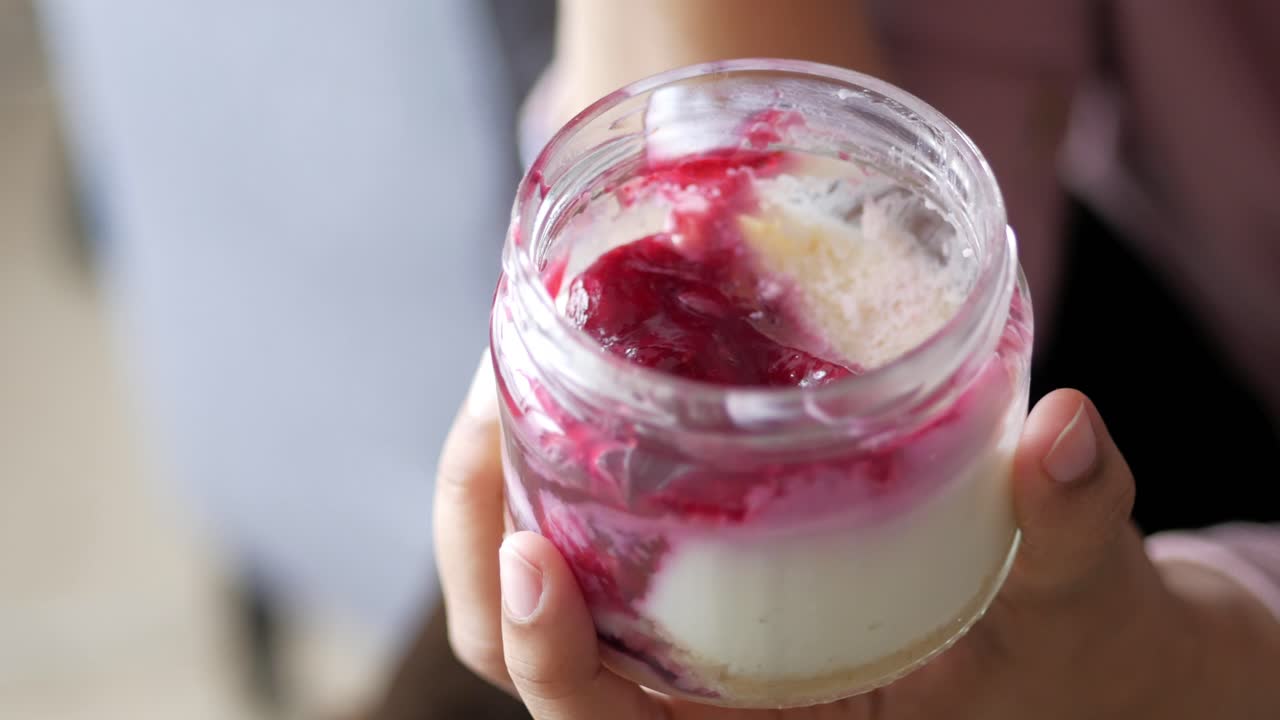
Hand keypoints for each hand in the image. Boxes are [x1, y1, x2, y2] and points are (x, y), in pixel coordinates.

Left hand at [435, 354, 1279, 718]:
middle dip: (483, 537)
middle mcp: (708, 695)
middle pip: (525, 653)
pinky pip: (586, 533)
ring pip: (532, 588)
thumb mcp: (1078, 598)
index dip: (554, 665)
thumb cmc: (1073, 651)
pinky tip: (572, 372)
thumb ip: (1071, 525)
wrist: (1079, 645)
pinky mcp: (703, 575)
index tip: (536, 560)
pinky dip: (551, 461)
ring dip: (495, 487)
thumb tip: (1069, 429)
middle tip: (490, 403)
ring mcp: (692, 633)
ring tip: (507, 363)